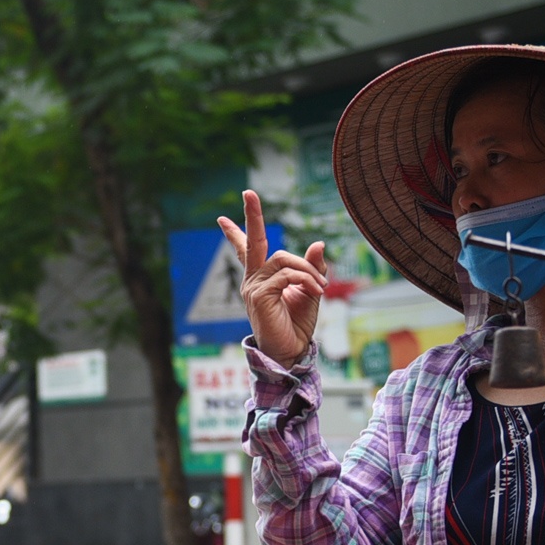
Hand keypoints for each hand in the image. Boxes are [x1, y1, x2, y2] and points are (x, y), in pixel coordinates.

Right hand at [217, 190, 326, 364]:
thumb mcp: (309, 289)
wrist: (290, 351)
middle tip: (248, 192)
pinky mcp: (259, 296)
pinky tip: (317, 290)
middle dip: (252, 216)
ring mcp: (253, 288)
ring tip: (322, 287)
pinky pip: (287, 275)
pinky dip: (306, 279)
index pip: (246, 249)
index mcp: (260, 278)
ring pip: (283, 260)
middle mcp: (252, 280)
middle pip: (253, 241)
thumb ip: (311, 267)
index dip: (237, 231)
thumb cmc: (297, 323)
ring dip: (307, 270)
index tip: (222, 217)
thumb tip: (318, 243)